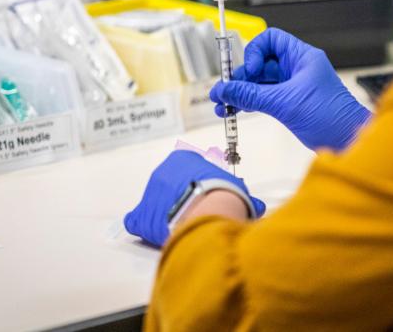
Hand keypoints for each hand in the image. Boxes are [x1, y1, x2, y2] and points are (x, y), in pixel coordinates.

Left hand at [123, 150, 265, 246]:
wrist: (208, 210)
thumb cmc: (224, 194)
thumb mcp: (236, 189)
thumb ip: (238, 195)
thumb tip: (256, 206)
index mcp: (182, 159)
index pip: (188, 170)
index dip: (199, 184)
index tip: (208, 196)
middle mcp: (162, 172)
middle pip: (171, 187)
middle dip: (182, 199)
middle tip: (198, 213)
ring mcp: (149, 194)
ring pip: (157, 204)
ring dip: (167, 214)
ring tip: (184, 227)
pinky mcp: (141, 216)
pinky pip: (137, 220)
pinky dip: (145, 226)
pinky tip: (156, 233)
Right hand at [210, 28, 370, 150]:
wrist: (348, 141)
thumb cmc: (330, 117)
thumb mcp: (284, 103)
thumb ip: (251, 95)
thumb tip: (223, 90)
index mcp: (302, 57)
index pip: (271, 40)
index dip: (254, 52)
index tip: (248, 71)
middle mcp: (297, 68)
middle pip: (261, 63)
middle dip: (241, 77)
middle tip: (224, 92)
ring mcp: (293, 86)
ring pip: (260, 82)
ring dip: (241, 92)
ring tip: (223, 106)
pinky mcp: (290, 103)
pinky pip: (264, 97)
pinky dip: (250, 102)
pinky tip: (235, 110)